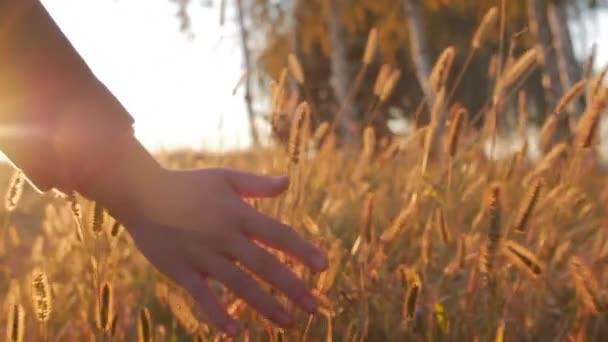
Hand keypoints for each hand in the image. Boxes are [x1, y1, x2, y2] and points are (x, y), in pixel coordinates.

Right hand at [126, 169, 327, 334]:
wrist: (141, 193)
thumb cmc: (187, 184)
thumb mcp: (224, 177)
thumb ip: (257, 185)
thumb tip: (288, 182)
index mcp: (238, 214)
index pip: (278, 234)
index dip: (302, 250)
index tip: (323, 266)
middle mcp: (224, 237)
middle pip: (264, 266)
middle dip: (292, 287)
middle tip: (315, 307)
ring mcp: (203, 256)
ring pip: (239, 285)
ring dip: (265, 305)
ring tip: (287, 321)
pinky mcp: (182, 271)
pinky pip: (203, 297)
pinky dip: (217, 314)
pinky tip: (235, 331)